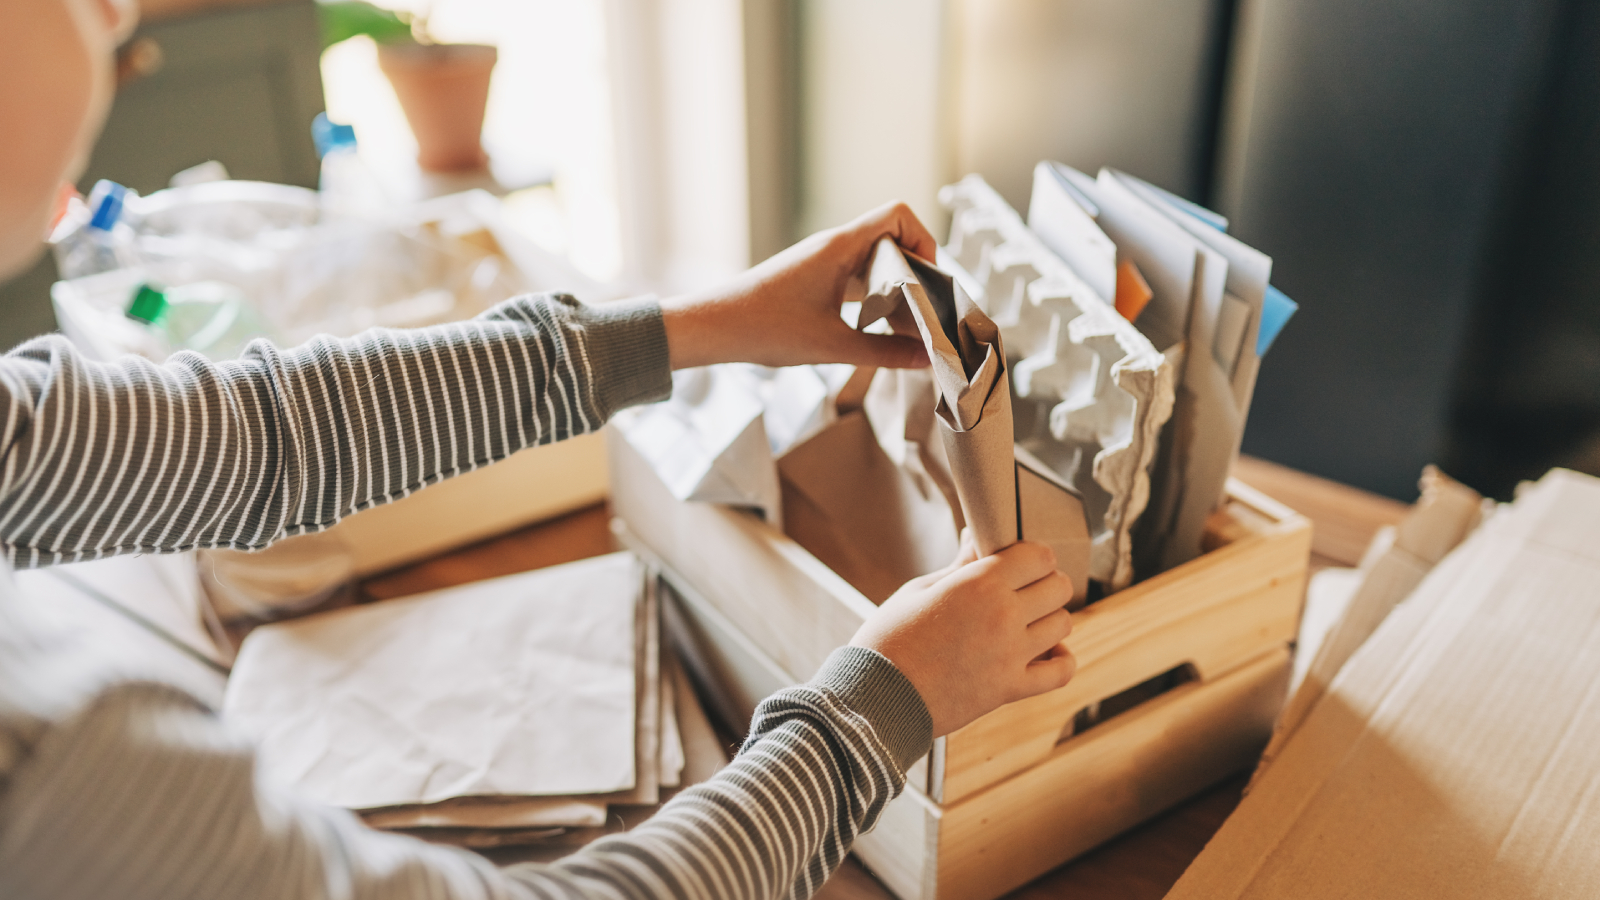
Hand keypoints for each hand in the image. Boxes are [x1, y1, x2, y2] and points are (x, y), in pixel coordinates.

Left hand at [660, 202, 935, 369]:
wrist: (714, 328)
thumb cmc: (764, 328)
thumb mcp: (832, 346)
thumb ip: (885, 353)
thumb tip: (926, 359)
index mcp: (841, 246)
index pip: (898, 215)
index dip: (924, 239)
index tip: (931, 280)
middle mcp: (835, 247)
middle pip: (894, 240)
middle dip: (917, 274)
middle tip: (927, 313)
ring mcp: (825, 262)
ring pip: (876, 262)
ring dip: (897, 289)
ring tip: (908, 327)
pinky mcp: (816, 279)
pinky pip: (858, 278)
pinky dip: (875, 298)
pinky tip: (881, 329)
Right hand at [850, 534, 1076, 736]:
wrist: (875, 697)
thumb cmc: (889, 638)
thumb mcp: (919, 590)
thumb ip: (959, 565)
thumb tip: (975, 538)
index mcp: (979, 583)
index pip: (1039, 556)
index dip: (1033, 556)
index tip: (1020, 563)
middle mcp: (1003, 615)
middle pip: (1058, 587)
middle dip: (1046, 583)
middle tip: (1025, 590)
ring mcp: (1011, 654)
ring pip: (1064, 624)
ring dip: (1051, 619)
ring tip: (1028, 622)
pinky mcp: (1011, 689)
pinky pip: (1061, 672)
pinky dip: (1062, 661)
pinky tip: (1046, 653)